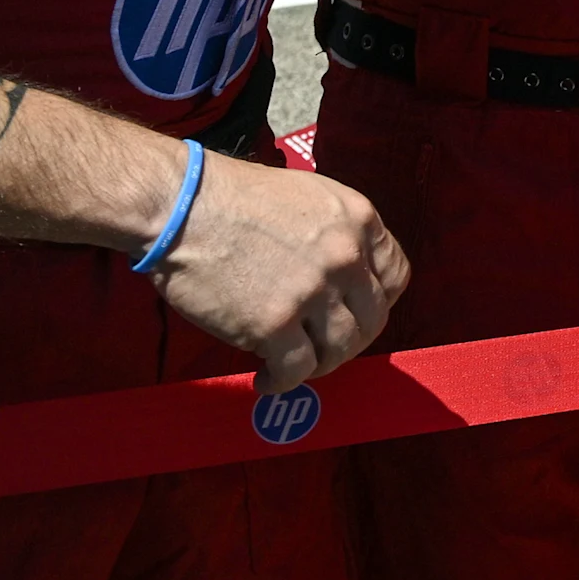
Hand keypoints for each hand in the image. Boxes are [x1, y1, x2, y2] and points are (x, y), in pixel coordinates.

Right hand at [148, 153, 409, 394]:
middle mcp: (346, 256)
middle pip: (374, 318)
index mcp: (358, 219)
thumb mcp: (309, 197)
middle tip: (324, 347)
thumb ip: (337, 232)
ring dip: (320, 364)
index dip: (379, 300)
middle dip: (352, 339)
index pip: (397, 275)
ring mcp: (312, 292)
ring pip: (341, 349)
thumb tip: (345, 276)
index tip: (355, 312)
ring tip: (293, 364)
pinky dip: (284, 382)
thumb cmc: (233, 197)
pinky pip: (297, 370)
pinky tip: (267, 378)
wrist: (181, 207)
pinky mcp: (274, 325)